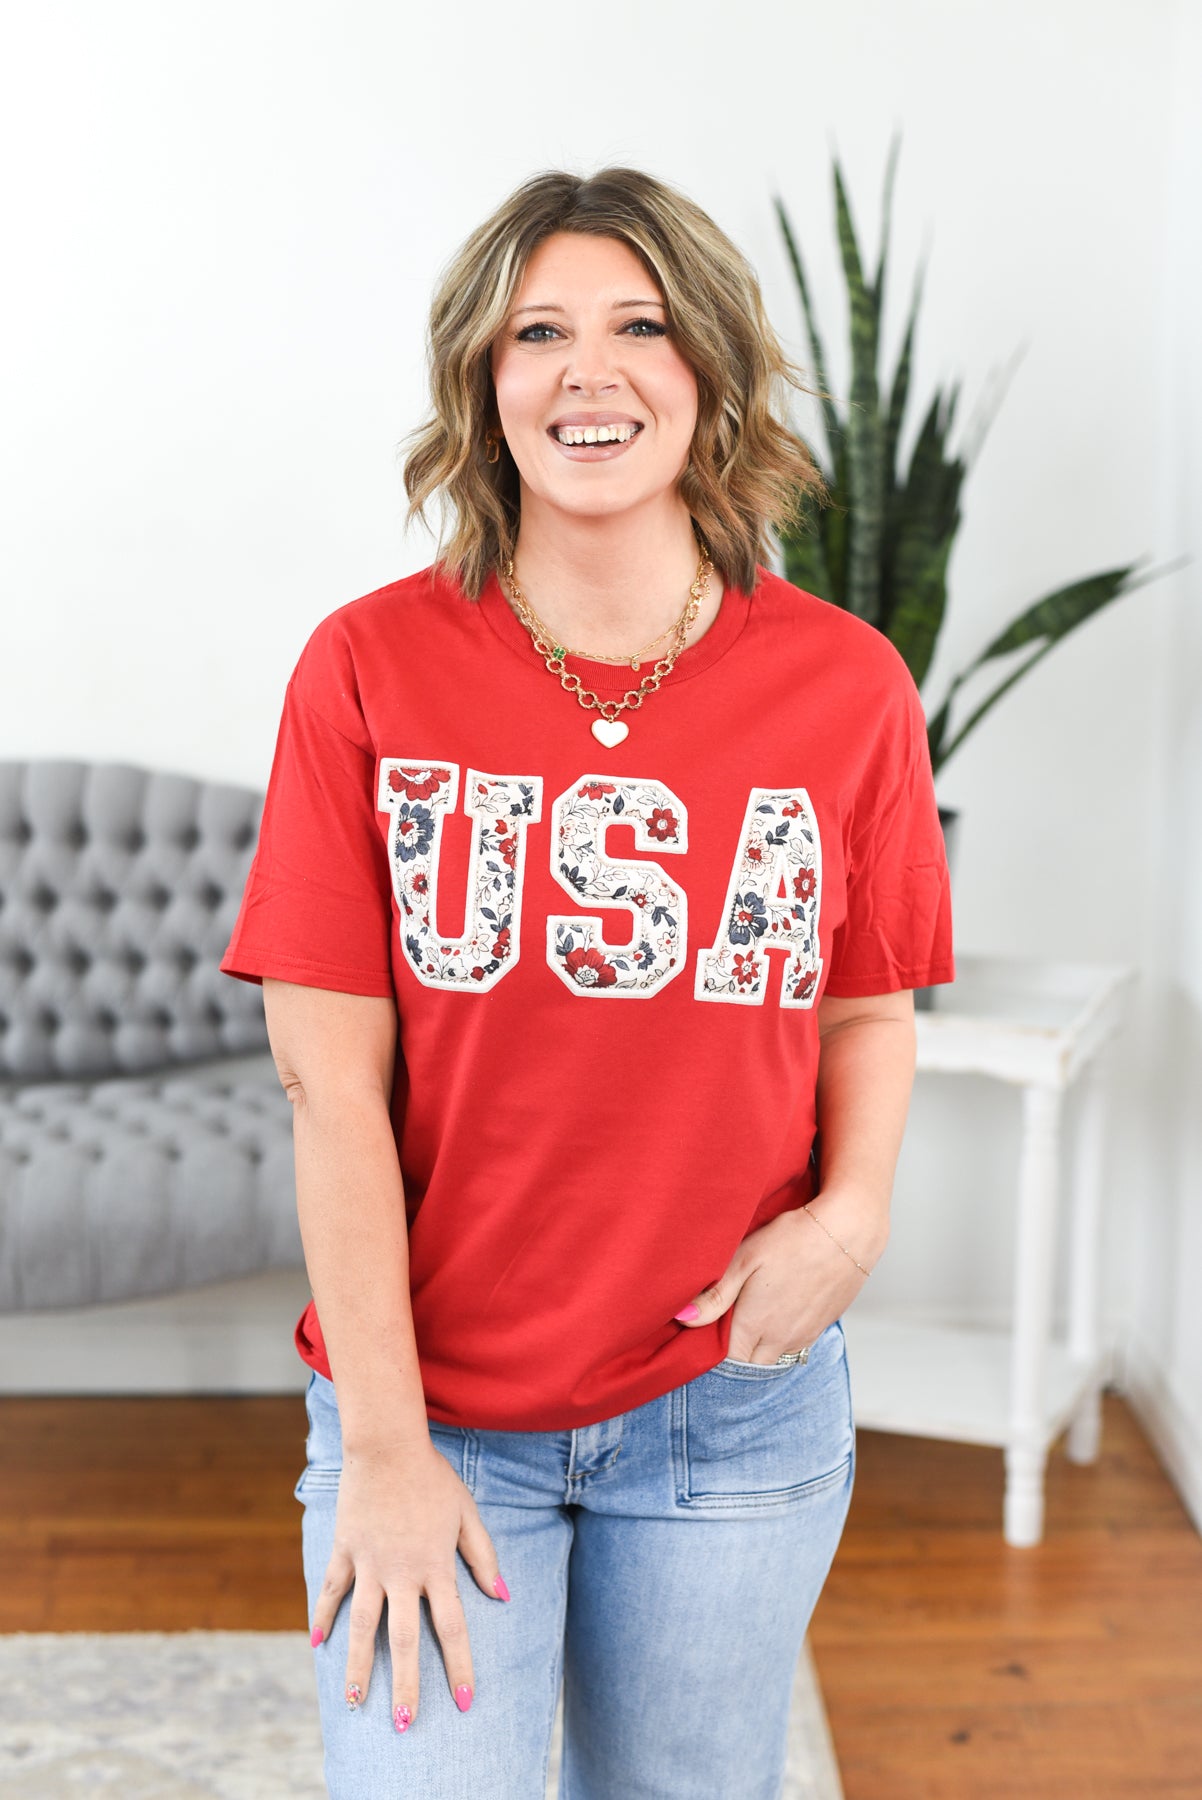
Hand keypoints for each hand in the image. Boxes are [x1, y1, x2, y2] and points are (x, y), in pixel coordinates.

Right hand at [309, 1437, 508, 1732]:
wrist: (387, 1445)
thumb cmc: (433, 1478)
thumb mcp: (466, 1513)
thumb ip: (483, 1556)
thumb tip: (502, 1595)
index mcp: (435, 1566)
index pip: (451, 1628)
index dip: (459, 1666)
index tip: (464, 1701)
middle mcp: (401, 1573)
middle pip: (403, 1641)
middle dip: (405, 1686)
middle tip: (404, 1725)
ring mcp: (369, 1563)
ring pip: (362, 1626)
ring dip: (358, 1668)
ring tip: (356, 1704)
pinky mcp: (345, 1549)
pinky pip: (332, 1590)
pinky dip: (324, 1616)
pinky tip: (318, 1644)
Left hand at [673, 1188, 886, 1362]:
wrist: (849, 1232)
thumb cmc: (794, 1239)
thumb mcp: (745, 1258)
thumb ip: (714, 1294)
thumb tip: (683, 1320)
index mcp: (755, 1325)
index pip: (727, 1363)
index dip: (712, 1354)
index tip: (703, 1337)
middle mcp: (781, 1338)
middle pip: (750, 1365)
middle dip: (734, 1356)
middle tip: (723, 1329)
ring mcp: (804, 1335)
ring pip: (774, 1357)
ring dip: (758, 1348)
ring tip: (749, 1319)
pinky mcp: (822, 1326)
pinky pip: (795, 1345)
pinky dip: (781, 1338)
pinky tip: (778, 1311)